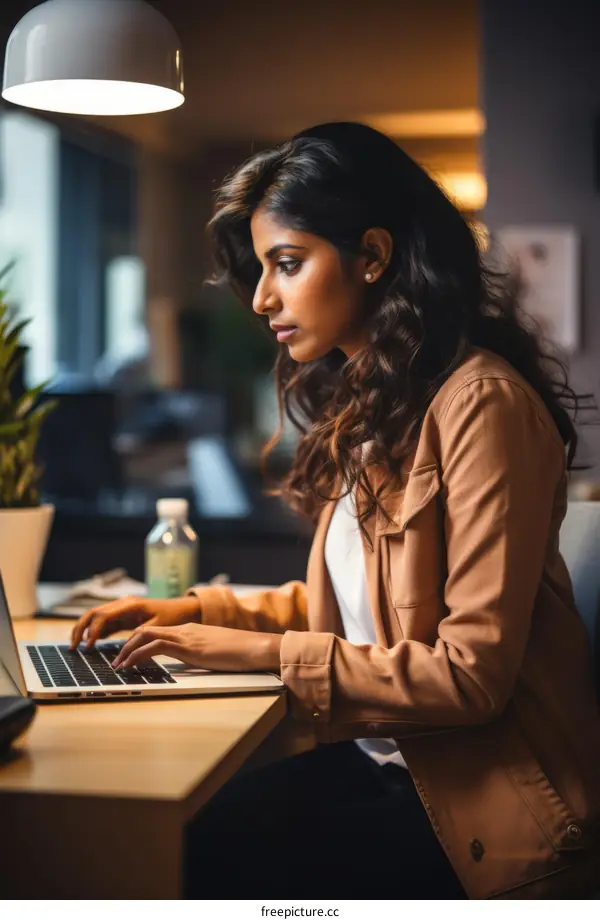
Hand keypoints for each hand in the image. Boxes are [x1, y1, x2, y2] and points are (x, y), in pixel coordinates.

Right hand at [70, 595, 202, 649]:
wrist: (182, 609)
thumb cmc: (172, 617)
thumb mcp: (157, 627)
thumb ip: (139, 636)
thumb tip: (123, 650)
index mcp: (129, 604)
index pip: (103, 615)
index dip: (93, 630)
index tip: (88, 646)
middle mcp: (122, 605)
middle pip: (93, 613)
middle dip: (80, 629)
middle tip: (73, 646)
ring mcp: (121, 610)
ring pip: (95, 617)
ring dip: (84, 630)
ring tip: (76, 646)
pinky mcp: (123, 617)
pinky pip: (104, 623)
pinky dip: (94, 633)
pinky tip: (90, 644)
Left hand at [112, 623, 281, 673]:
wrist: (255, 647)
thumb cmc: (240, 653)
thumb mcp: (214, 652)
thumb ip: (199, 653)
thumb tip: (190, 663)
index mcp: (190, 630)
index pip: (156, 631)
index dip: (138, 641)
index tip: (126, 654)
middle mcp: (184, 629)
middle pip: (146, 630)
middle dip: (127, 644)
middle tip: (116, 661)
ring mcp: (186, 636)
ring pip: (145, 636)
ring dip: (127, 651)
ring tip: (118, 665)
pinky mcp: (188, 647)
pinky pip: (155, 647)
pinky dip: (137, 656)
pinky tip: (130, 666)